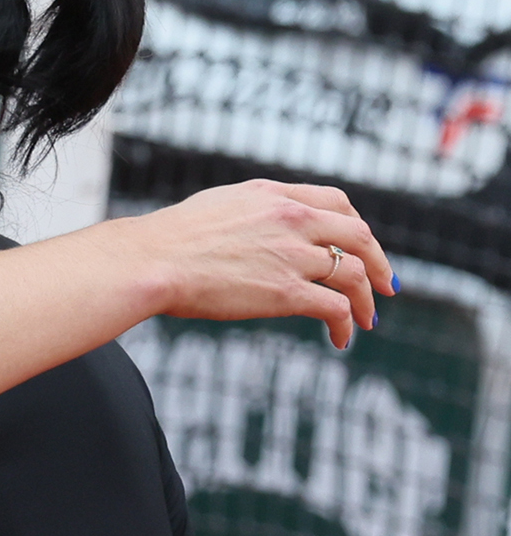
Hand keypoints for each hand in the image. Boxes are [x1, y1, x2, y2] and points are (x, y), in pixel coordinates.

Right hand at [117, 179, 394, 348]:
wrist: (150, 261)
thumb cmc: (169, 240)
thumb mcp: (219, 205)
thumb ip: (253, 212)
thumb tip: (262, 230)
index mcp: (273, 195)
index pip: (337, 203)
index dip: (358, 227)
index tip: (362, 247)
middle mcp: (291, 218)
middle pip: (359, 237)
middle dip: (378, 264)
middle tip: (385, 286)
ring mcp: (291, 255)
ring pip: (353, 275)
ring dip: (367, 300)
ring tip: (366, 320)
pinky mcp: (286, 292)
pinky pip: (336, 308)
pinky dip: (347, 324)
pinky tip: (341, 339)